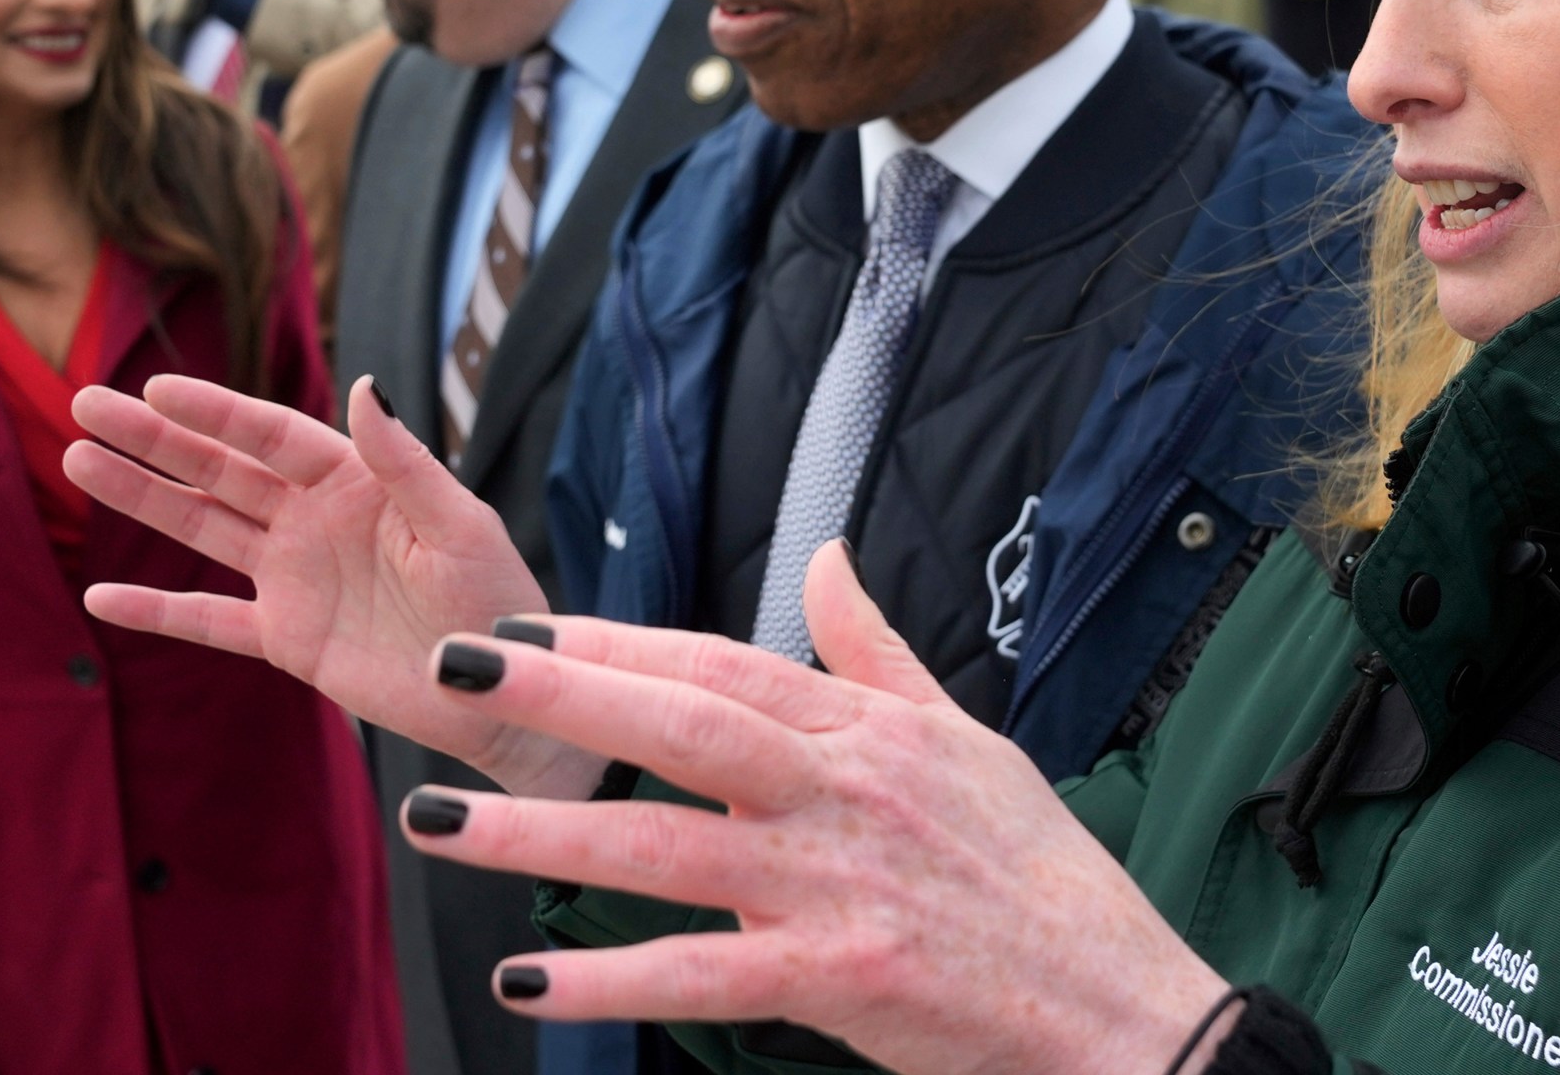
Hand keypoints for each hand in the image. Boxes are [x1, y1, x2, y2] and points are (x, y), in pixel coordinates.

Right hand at [65, 375, 597, 797]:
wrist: (500, 690)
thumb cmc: (496, 599)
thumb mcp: (459, 525)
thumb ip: (405, 461)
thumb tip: (364, 385)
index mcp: (359, 485)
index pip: (274, 436)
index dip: (216, 412)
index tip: (156, 387)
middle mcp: (317, 522)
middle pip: (222, 470)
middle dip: (156, 439)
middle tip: (84, 404)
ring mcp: (296, 579)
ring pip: (204, 529)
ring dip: (143, 499)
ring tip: (79, 462)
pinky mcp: (287, 639)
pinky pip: (210, 621)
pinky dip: (158, 611)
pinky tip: (99, 597)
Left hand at [400, 543, 1235, 1074]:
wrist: (1119, 1001)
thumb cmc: (1042, 876)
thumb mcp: (969, 738)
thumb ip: (877, 651)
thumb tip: (824, 558)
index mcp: (872, 731)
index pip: (726, 663)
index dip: (620, 641)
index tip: (525, 627)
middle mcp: (846, 792)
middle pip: (684, 722)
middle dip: (563, 690)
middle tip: (456, 667)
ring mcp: (836, 884)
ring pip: (664, 845)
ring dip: (542, 833)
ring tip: (441, 821)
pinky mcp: (837, 977)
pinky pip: (699, 975)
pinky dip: (610, 979)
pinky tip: (529, 979)